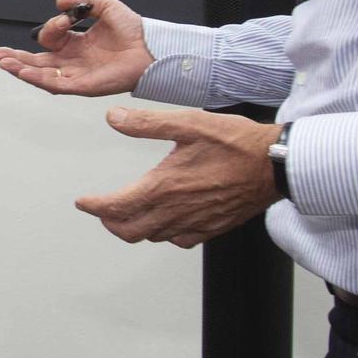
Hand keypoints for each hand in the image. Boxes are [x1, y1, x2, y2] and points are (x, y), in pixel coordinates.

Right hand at [0, 0, 154, 96]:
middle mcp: (74, 61)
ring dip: (21, 69)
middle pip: (38, 61)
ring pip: (42, 75)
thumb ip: (83, 1)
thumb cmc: (134, 30)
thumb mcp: (105, 7)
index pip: (51, 40)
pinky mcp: (83, 86)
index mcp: (77, 44)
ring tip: (3, 63)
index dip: (51, 28)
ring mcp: (77, 74)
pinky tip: (23, 71)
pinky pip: (56, 85)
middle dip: (16, 57)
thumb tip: (61, 3)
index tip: (65, 18)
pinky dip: (38, 79)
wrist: (152, 47)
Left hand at [75, 108, 280, 247]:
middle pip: (129, 230)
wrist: (275, 165)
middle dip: (110, 221)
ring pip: (152, 236)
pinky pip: (179, 240)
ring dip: (134, 227)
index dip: (94, 206)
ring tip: (128, 212)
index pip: (115, 207)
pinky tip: (166, 220)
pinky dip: (163, 233)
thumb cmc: (236, 142)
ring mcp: (195, 224)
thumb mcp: (187, 123)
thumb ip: (146, 123)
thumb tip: (113, 118)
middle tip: (102, 209)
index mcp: (164, 187)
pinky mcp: (212, 228)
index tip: (83, 202)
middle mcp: (176, 212)